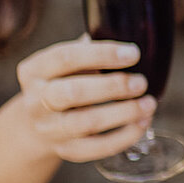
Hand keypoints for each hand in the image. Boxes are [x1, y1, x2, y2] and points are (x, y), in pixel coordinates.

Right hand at [14, 37, 154, 162]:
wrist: (36, 124)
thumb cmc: (63, 82)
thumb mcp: (66, 63)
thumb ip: (90, 48)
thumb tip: (134, 31)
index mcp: (35, 70)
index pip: (65, 58)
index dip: (101, 54)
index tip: (134, 53)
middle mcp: (35, 100)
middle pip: (72, 93)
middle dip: (112, 87)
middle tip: (141, 82)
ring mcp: (49, 129)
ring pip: (85, 123)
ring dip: (122, 113)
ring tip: (149, 104)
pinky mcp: (64, 150)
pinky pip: (95, 148)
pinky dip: (123, 137)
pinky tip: (143, 123)